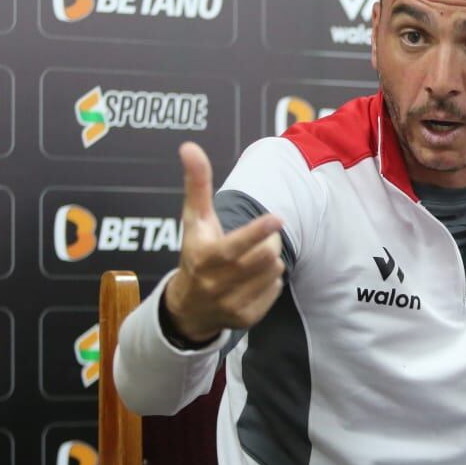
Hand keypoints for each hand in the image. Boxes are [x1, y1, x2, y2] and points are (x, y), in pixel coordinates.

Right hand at [162, 142, 285, 343]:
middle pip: (264, 256)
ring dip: (270, 260)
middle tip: (262, 238)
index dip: (258, 231)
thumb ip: (196, 183)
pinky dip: (270, 280)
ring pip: (273, 272)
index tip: (278, 217)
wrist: (187, 307)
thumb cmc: (195, 252)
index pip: (236, 246)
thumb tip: (189, 146)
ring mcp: (230, 304)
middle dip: (269, 242)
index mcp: (204, 258)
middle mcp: (215, 284)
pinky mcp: (245, 319)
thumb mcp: (194, 220)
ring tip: (252, 259)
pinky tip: (253, 278)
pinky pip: (274, 290)